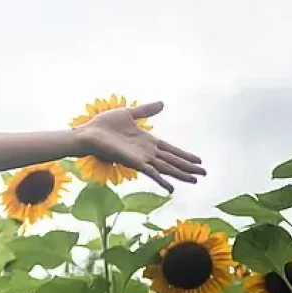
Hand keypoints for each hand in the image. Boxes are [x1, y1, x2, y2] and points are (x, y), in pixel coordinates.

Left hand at [74, 100, 204, 192]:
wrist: (87, 132)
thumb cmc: (103, 125)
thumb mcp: (128, 113)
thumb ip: (145, 111)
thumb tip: (162, 103)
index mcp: (146, 141)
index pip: (170, 150)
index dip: (184, 155)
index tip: (198, 160)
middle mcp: (146, 152)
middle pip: (172, 161)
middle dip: (188, 167)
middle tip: (204, 174)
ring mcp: (141, 158)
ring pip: (166, 168)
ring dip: (181, 174)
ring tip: (195, 180)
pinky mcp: (134, 162)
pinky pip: (151, 173)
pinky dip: (162, 180)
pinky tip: (172, 189)